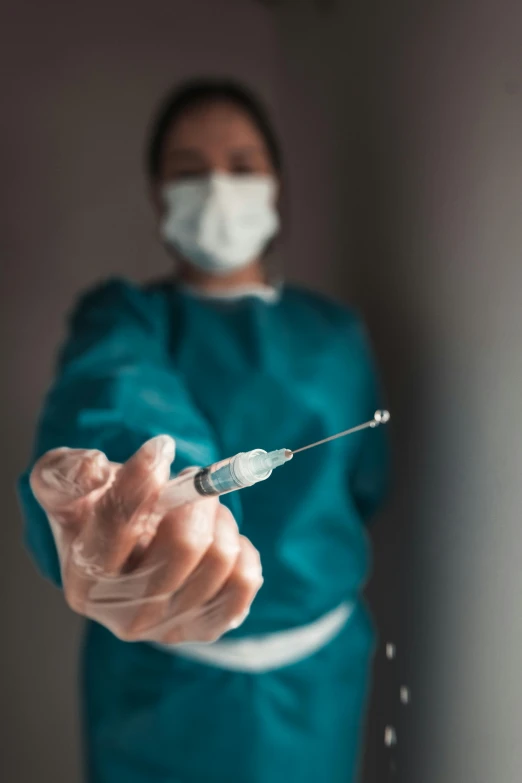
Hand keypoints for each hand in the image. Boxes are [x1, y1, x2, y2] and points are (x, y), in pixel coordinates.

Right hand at [30, 436, 262, 643]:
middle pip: (185, 546)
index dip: (144, 479)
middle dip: (196, 496)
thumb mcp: (65, 485)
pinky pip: (246, 579)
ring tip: (200, 510)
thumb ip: (68, 473)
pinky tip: (217, 538)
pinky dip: (241, 548)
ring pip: (222, 557)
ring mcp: (170, 628)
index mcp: (86, 581)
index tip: (161, 447)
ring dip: (218, 518)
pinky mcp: (207, 628)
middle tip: (191, 477)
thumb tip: (96, 469)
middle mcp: (126, 616)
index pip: (119, 525)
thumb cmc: (95, 512)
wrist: (129, 549)